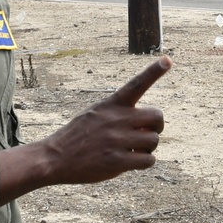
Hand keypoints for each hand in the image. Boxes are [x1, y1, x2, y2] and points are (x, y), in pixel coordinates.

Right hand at [0, 56, 171, 202]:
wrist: (54, 158)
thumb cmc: (78, 135)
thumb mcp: (95, 114)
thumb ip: (120, 114)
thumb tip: (148, 125)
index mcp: (111, 104)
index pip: (137, 84)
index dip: (154, 72)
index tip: (168, 60)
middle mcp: (117, 119)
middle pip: (157, 116)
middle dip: (157, 126)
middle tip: (147, 133)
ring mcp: (117, 140)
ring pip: (154, 140)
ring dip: (148, 147)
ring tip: (133, 150)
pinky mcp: (117, 162)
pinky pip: (148, 160)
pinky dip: (145, 162)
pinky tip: (132, 162)